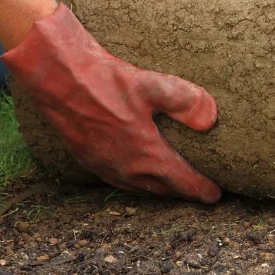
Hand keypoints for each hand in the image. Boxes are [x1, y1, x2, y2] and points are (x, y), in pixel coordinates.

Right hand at [2, 5, 221, 203]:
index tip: (216, 194)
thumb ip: (186, 101)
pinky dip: (135, 183)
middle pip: (161, 190)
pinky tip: (136, 173)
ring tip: (172, 186)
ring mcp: (105, 166)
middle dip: (182, 193)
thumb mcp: (152, 85)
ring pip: (139, 188)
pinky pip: (118, 181)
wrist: (58, 80)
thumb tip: (211, 119)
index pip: (181, 181)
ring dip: (158, 189)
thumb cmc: (105, 81)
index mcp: (146, 154)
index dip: (201, 190)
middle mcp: (126, 168)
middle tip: (199, 192)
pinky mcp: (87, 159)